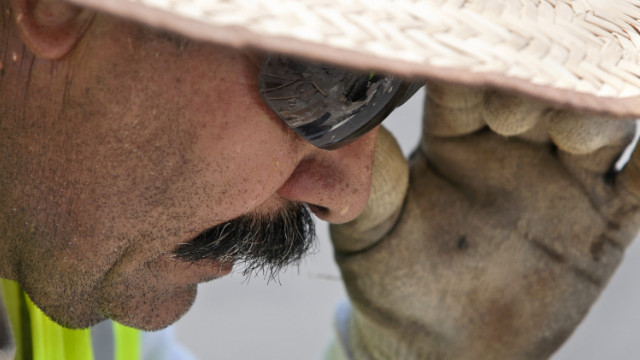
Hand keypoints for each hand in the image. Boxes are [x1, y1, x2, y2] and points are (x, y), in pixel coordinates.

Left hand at [330, 82, 639, 358]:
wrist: (441, 347)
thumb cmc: (396, 285)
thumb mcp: (369, 236)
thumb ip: (369, 187)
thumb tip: (353, 134)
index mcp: (454, 140)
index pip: (470, 86)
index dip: (476, 76)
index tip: (480, 77)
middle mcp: (512, 147)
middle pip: (539, 93)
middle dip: (536, 91)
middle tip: (520, 112)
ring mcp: (563, 178)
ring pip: (596, 124)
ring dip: (595, 115)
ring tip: (578, 133)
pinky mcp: (604, 218)